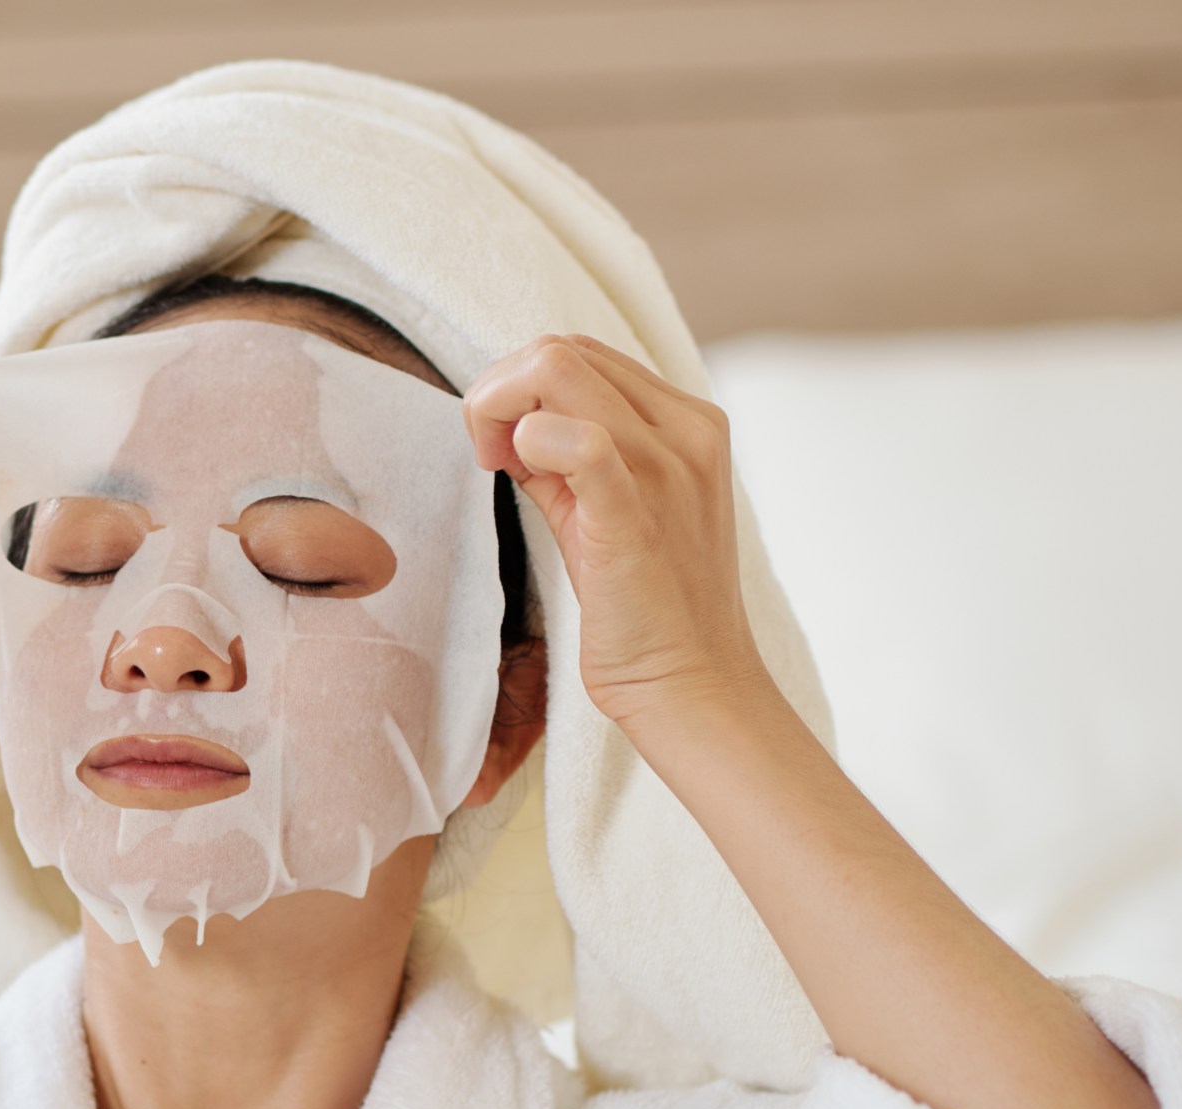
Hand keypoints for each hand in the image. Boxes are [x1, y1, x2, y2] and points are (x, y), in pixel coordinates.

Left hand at [462, 335, 769, 727]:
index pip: (580, 353)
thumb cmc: (646, 608)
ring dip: (496, 410)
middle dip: (497, 392)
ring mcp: (669, 468)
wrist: (693, 687)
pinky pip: (579, 440)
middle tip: (488, 458)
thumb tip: (513, 426)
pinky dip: (528, 441)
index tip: (501, 450)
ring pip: (557, 368)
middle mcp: (687, 430)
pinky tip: (513, 472)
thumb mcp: (607, 512)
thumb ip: (567, 460)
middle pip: (561, 348)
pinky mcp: (636, 515)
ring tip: (498, 469)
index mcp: (689, 422)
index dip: (520, 389)